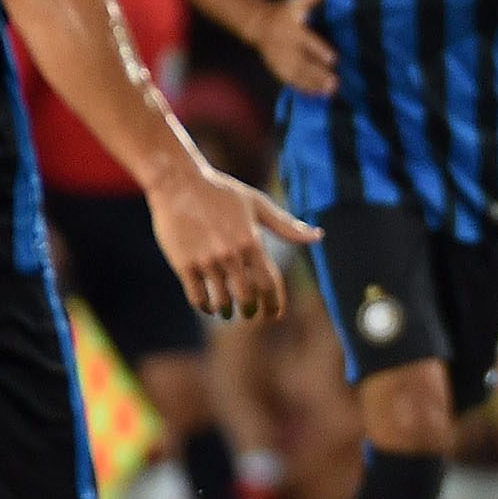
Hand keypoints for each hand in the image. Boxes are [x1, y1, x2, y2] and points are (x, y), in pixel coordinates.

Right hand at [145, 161, 318, 319]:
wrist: (178, 183)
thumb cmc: (221, 192)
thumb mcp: (257, 204)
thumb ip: (286, 225)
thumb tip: (318, 236)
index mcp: (252, 242)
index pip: (270, 283)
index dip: (274, 304)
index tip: (274, 316)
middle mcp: (231, 255)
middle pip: (248, 298)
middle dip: (251, 311)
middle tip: (250, 313)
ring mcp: (207, 261)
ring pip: (222, 302)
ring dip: (227, 311)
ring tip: (227, 311)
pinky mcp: (184, 264)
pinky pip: (197, 297)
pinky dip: (205, 307)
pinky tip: (207, 306)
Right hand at [255, 0, 338, 96]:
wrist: (258, 25)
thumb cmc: (283, 13)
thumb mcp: (295, 1)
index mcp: (292, 30)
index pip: (307, 41)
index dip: (319, 50)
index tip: (334, 59)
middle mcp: (286, 47)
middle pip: (303, 63)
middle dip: (318, 74)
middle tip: (335, 83)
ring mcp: (281, 60)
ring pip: (297, 75)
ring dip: (313, 84)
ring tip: (330, 92)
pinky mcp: (278, 69)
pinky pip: (290, 81)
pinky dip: (303, 89)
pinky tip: (317, 95)